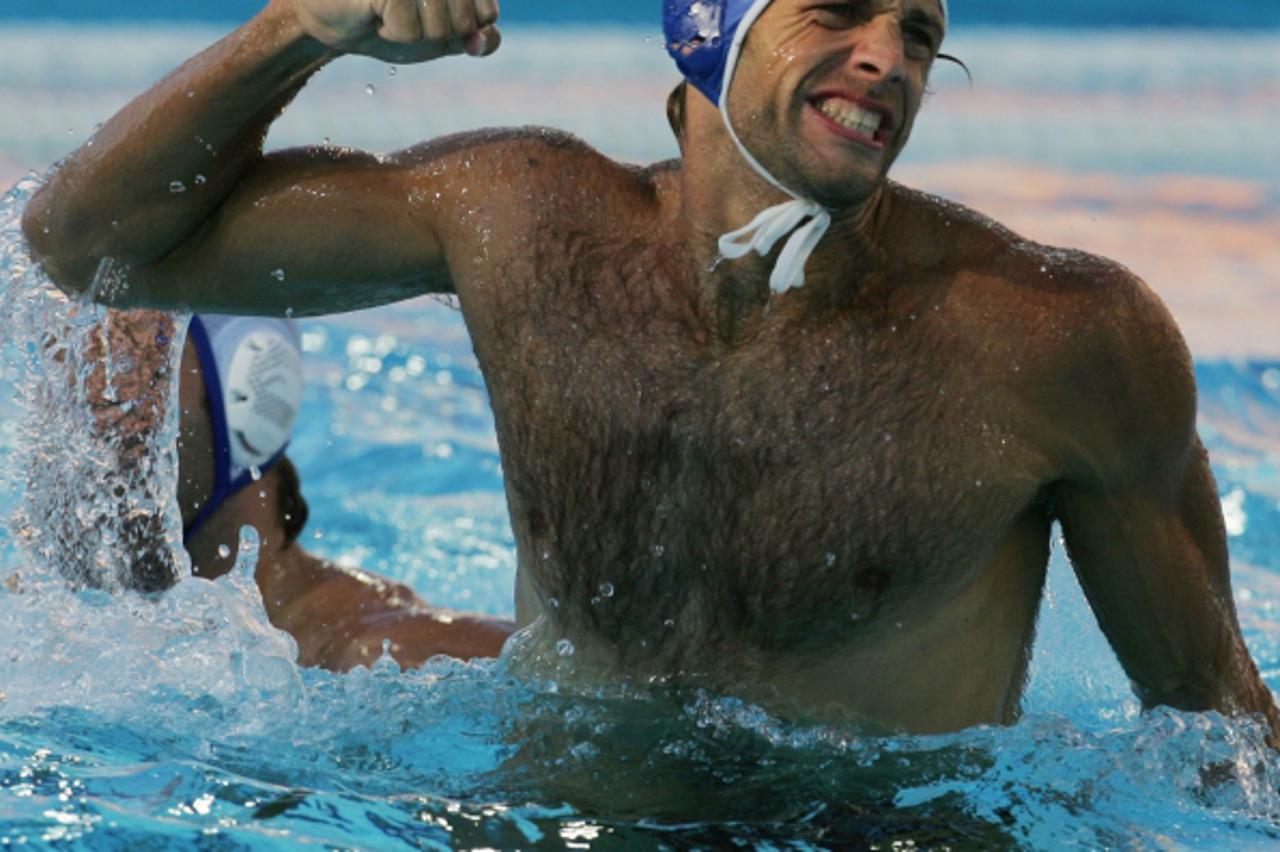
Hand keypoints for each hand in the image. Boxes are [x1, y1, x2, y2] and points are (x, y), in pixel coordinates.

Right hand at [287, 0, 500, 62]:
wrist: (337, 19)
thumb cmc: (392, 19)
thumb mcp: (443, 36)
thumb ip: (475, 38)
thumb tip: (481, 41)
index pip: (487, 13)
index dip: (464, 29)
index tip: (435, 18)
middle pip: (465, 21)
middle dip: (438, 33)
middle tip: (409, 16)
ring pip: (441, 27)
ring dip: (413, 33)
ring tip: (391, 12)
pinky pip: (410, 29)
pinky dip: (393, 32)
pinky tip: (375, 12)